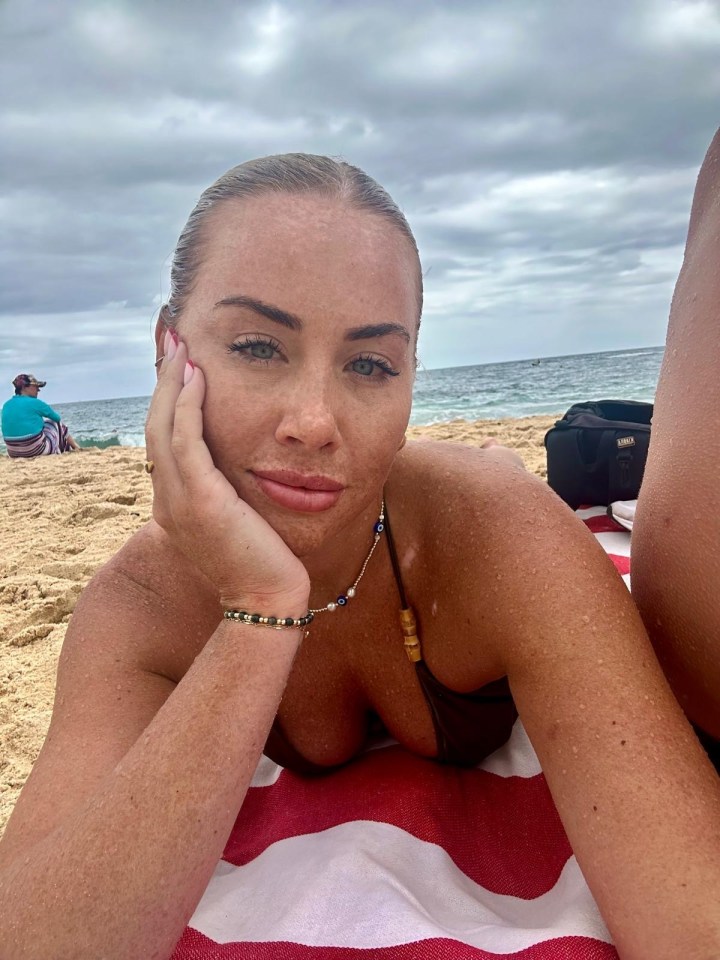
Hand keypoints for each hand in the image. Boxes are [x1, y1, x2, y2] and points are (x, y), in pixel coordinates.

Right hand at [145, 330, 310, 612]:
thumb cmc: (262, 563)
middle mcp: (166, 500)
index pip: (163, 442)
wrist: (267, 601)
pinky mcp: (199, 500)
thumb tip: (241, 472)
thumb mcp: (236, 523)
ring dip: (171, 383)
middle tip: (172, 342)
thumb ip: (227, 496)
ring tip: (181, 347)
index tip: (179, 367)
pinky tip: (199, 377)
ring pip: (162, 427)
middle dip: (163, 382)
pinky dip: (188, 405)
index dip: (168, 402)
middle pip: (154, 427)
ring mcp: (177, 501)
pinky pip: (185, 440)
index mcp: (174, 505)